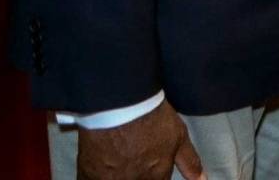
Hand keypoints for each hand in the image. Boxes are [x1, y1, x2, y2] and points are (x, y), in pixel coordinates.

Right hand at [76, 100, 202, 179]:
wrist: (120, 105)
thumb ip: (189, 162)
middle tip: (131, 159)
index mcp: (156, 177)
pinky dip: (97, 177)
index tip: (148, 168)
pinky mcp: (88, 174)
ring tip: (119, 163)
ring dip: (117, 175)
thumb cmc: (153, 119)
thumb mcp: (179, 138)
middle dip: (136, 174)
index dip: (153, 176)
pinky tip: (102, 167)